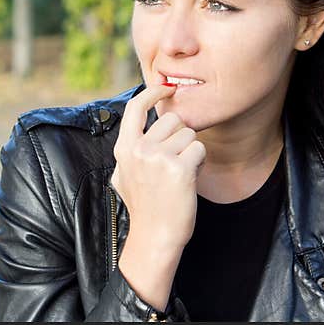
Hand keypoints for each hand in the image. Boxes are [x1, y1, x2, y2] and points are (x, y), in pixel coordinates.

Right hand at [110, 82, 206, 253]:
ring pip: (189, 134)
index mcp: (124, 148)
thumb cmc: (145, 206)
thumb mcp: (124, 174)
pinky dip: (199, 163)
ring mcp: (158, 157)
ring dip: (190, 151)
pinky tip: (188, 180)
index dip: (152, 93)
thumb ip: (131, 147)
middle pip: (172, 120)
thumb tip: (139, 117)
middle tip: (174, 162)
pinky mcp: (179, 168)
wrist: (154, 236)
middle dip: (180, 137)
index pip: (136, 107)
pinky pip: (199, 149)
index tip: (165, 88)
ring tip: (178, 174)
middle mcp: (138, 148)